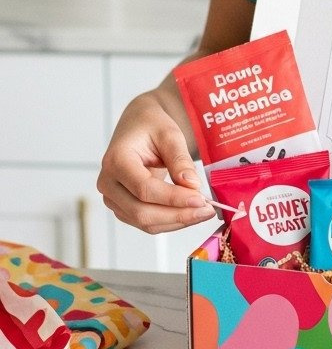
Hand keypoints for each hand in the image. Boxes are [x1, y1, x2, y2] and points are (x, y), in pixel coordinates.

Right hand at [97, 93, 215, 233]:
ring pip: (145, 222)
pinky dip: (170, 222)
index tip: (200, 199)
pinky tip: (190, 213)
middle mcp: (108, 182)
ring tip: (203, 212)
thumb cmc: (151, 126)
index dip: (173, 198)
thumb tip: (192, 186)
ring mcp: (113, 198)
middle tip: (207, 210)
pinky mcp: (123, 207)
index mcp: (116, 160)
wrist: (139, 127)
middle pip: (142, 212)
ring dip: (177, 222)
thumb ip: (180, 159)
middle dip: (178, 215)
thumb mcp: (169, 134)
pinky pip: (147, 222)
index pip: (144, 189)